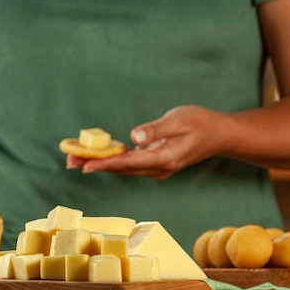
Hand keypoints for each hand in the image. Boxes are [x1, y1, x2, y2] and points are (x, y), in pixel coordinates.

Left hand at [65, 105, 226, 179]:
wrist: (220, 135)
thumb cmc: (202, 123)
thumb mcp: (180, 120)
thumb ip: (156, 129)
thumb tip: (133, 137)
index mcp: (165, 158)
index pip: (129, 163)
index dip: (106, 164)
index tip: (86, 165)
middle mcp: (159, 168)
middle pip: (122, 169)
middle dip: (95, 165)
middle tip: (69, 161)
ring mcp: (158, 168)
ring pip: (124, 168)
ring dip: (101, 164)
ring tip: (76, 160)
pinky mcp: (156, 163)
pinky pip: (130, 164)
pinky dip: (113, 161)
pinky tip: (98, 157)